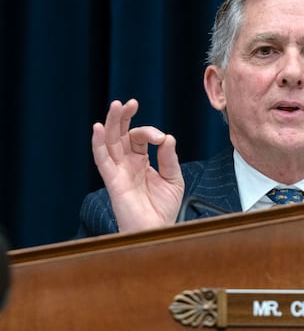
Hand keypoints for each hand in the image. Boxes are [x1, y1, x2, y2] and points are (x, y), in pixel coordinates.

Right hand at [91, 99, 183, 232]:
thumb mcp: (173, 178)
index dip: (150, 132)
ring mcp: (119, 171)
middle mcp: (127, 164)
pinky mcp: (113, 181)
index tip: (162, 138)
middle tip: (130, 103)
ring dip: (112, 123)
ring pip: (110, 142)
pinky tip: (99, 128)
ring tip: (116, 106)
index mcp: (140, 161)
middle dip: (124, 117)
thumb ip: (169, 158)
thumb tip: (167, 137)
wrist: (158, 231)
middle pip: (121, 134)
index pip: (140, 137)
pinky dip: (99, 144)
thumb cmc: (163, 209)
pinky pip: (102, 160)